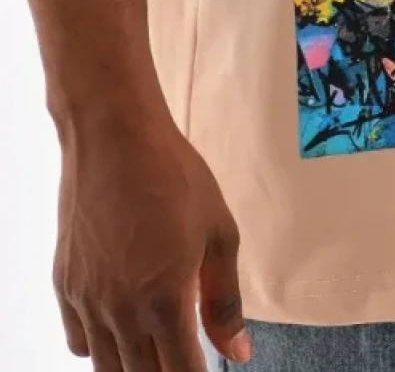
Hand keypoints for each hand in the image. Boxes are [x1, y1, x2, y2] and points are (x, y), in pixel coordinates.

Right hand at [53, 110, 250, 369]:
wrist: (115, 137)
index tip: (204, 368)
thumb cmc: (173, 176)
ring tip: (154, 345)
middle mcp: (121, 311)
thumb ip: (225, 299)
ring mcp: (88, 301)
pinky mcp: (65, 285)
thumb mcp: (218, 233)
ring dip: (133, 365)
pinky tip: (119, 325)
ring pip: (107, 367)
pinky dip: (99, 346)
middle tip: (182, 354)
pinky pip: (78, 342)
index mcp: (165, 301)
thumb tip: (236, 351)